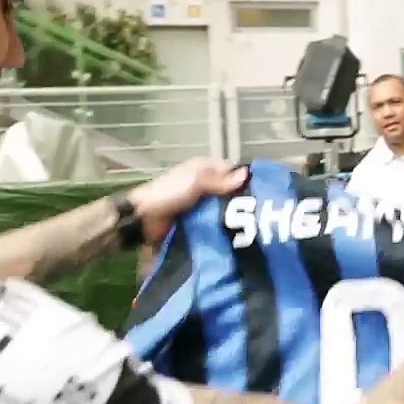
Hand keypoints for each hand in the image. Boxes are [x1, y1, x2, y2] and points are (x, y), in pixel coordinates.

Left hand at [128, 158, 248, 245]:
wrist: (143, 219)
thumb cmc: (169, 194)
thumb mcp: (195, 182)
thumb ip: (220, 180)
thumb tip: (246, 174)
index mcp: (203, 169)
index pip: (230, 171)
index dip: (244, 180)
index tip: (260, 193)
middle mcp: (204, 184)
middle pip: (229, 191)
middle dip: (241, 201)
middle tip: (259, 214)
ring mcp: (201, 204)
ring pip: (223, 208)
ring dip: (232, 216)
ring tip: (252, 227)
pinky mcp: (197, 221)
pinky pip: (214, 222)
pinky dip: (222, 226)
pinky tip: (235, 234)